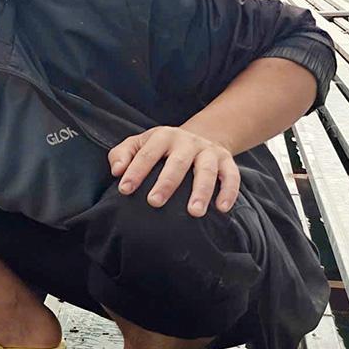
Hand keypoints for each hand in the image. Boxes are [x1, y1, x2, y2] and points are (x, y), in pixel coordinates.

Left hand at [108, 126, 239, 216]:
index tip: (124, 190)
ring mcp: (209, 151)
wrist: (200, 135)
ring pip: (207, 170)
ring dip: (201, 191)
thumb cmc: (161, 147)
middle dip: (166, 183)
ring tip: (194, 213)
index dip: (135, 171)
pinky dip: (229, 191)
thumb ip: (122, 154)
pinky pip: (232, 176)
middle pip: (177, 162)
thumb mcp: (139, 143)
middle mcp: (188, 142)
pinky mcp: (227, 160)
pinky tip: (222, 208)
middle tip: (154, 203)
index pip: (147, 154)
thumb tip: (116, 171)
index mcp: (163, 136)